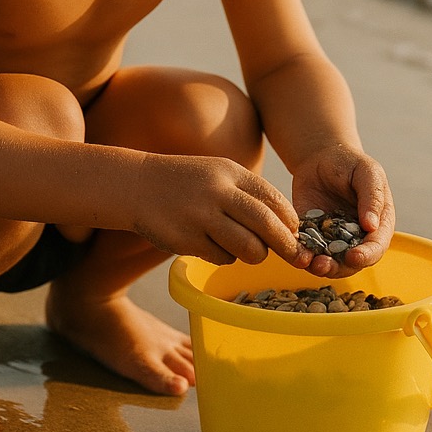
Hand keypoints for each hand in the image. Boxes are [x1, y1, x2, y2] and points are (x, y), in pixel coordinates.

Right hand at [130, 154, 311, 267]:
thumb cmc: (187, 182)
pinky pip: (222, 258)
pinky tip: (213, 245)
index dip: (289, 221)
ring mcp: (201, 217)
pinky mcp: (186, 239)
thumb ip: (249, 194)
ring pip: (248, 248)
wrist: (137, 184)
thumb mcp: (219, 173)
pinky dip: (225, 257)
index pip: (273, 199)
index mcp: (231, 173)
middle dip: (285, 245)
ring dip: (255, 254)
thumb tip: (287, 226)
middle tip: (294, 257)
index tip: (295, 233)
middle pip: (266, 225)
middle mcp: (218, 193)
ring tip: (247, 250)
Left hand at [290, 145, 395, 277]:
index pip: (376, 247)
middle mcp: (357, 237)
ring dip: (321, 267)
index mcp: (378, 224)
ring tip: (311, 263)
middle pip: (353, 263)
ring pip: (330, 262)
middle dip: (340, 267)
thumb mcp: (367, 172)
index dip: (367, 255)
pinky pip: (308, 251)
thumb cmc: (350, 163)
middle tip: (325, 265)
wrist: (321, 159)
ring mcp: (333, 239)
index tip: (354, 257)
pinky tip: (296, 251)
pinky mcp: (311, 236)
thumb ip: (372, 197)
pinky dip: (303, 255)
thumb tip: (372, 226)